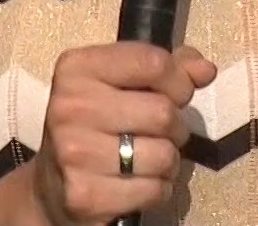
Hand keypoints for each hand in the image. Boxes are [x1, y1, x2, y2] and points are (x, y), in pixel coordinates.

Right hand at [29, 42, 217, 225]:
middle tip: (159, 134)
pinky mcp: (85, 195)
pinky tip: (137, 184)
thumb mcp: (120, 84)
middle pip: (163, 112)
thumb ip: (166, 68)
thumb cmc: (95, 125)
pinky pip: (155, 189)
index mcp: (77, 69)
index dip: (179, 81)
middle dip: (175, 127)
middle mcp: (69, 107)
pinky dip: (159, 189)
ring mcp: (74, 153)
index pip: (153, 63)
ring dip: (168, 162)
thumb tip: (205, 70)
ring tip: (147, 160)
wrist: (52, 185)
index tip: (175, 94)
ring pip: (164, 154)